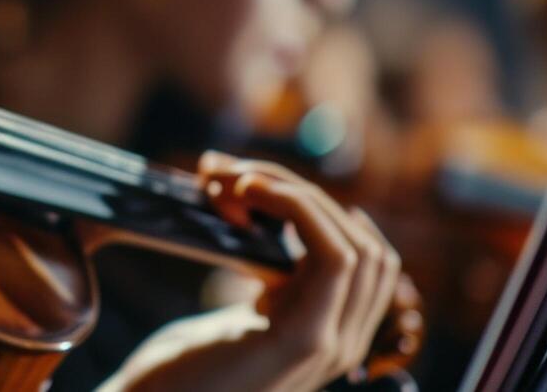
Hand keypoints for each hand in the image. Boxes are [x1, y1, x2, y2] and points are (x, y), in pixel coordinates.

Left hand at [99, 151, 404, 391]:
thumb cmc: (178, 375)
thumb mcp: (237, 323)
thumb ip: (269, 287)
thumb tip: (267, 225)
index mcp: (328, 335)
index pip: (368, 260)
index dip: (325, 211)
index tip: (260, 185)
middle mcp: (341, 345)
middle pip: (367, 244)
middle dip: (303, 191)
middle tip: (235, 173)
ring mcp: (331, 346)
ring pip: (358, 243)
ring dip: (296, 192)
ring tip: (237, 180)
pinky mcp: (305, 340)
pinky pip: (333, 256)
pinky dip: (297, 208)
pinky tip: (249, 193)